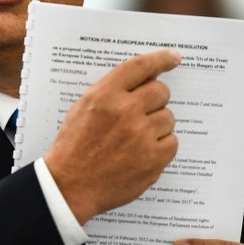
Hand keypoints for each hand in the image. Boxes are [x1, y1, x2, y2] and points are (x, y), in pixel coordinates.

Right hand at [44, 49, 180, 222]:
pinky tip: (143, 153)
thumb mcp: (84, 107)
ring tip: (136, 138)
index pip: (140, 67)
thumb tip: (146, 77)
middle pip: (161, 92)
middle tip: (143, 113)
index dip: (160, 59)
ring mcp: (141, 136)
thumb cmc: (75, 146)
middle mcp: (125, 111)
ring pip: (168, 118)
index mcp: (106, 95)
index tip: (173, 57)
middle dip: (155, 100)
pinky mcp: (153, 159)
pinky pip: (172, 142)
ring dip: (157, 126)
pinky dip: (161, 147)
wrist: (70, 186)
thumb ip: (112, 90)